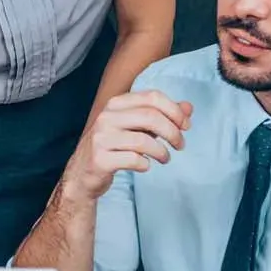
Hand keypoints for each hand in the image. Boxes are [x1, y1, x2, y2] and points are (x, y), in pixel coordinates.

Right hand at [63, 91, 190, 200]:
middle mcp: (106, 117)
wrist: (82, 174)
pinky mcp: (100, 159)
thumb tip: (189, 107)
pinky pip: (133, 160)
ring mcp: (101, 138)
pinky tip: (144, 166)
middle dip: (173, 132)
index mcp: (116, 104)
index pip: (152, 97)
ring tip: (165, 158)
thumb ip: (161, 116)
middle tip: (180, 145)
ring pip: (144, 140)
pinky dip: (145, 164)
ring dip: (162, 152)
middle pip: (151, 117)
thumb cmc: (113, 147)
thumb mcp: (137, 127)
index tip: (186, 126)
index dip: (175, 110)